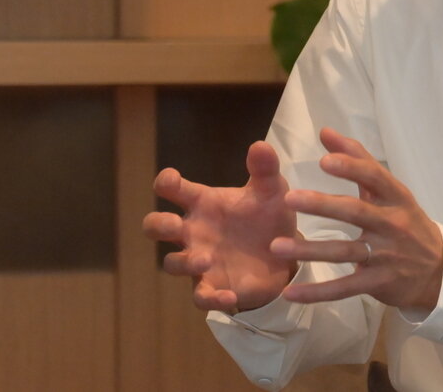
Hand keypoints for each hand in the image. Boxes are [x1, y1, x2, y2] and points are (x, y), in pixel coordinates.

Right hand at [142, 141, 298, 312]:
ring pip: (172, 263)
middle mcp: (194, 231)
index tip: (171, 180)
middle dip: (158, 224)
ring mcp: (200, 261)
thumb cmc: (268, 216)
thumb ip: (265, 169)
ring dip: (185, 261)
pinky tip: (229, 296)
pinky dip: (211, 298)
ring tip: (207, 258)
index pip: (171, 189)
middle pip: (156, 226)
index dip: (166, 183)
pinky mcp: (213, 286)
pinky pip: (201, 296)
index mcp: (202, 203)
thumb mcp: (272, 190)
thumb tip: (260, 145)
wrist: (286, 255)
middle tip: (174, 225)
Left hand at [273, 127, 442, 313]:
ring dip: (310, 250)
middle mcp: (392, 224)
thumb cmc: (406, 221)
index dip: (351, 168)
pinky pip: (344, 288)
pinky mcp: (377, 283)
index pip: (375, 177)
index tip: (324, 160)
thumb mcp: (390, 191)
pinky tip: (291, 291)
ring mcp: (385, 256)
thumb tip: (325, 132)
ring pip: (343, 252)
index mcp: (395, 197)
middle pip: (355, 212)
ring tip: (277, 246)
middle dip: (323, 205)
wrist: (438, 271)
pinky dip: (317, 292)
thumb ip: (358, 159)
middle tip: (290, 199)